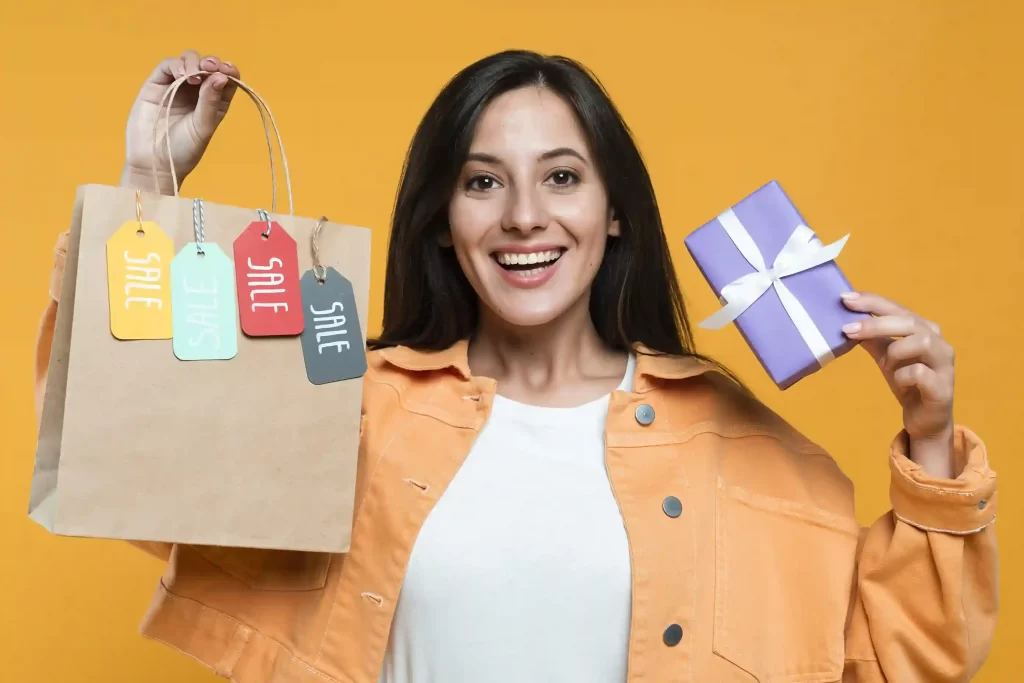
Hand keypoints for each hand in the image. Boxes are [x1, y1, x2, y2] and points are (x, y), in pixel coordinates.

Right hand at [121, 50, 239, 193]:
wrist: (153, 162)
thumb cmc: (182, 150)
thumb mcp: (202, 127)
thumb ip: (210, 102)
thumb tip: (222, 76)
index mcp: (214, 102)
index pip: (226, 79)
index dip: (228, 70)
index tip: (228, 70)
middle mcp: (196, 92)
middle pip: (207, 66)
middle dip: (211, 62)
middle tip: (210, 67)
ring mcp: (176, 86)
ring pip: (188, 60)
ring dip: (194, 62)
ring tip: (194, 76)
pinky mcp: (157, 84)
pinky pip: (167, 66)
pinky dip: (176, 64)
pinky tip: (181, 74)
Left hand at [840, 292, 956, 478]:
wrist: (925, 419)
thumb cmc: (906, 382)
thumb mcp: (885, 356)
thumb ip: (871, 338)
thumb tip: (845, 319)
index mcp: (924, 329)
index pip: (897, 308)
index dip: (872, 302)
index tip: (845, 299)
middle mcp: (939, 341)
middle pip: (909, 321)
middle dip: (875, 323)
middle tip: (847, 329)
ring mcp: (944, 363)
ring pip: (921, 341)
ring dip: (895, 351)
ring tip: (886, 364)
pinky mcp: (943, 387)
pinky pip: (919, 373)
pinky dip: (902, 376)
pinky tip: (899, 383)